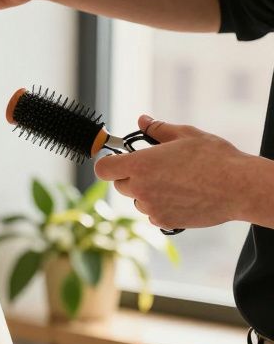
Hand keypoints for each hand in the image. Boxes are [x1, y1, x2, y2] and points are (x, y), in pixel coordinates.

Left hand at [94, 115, 258, 228]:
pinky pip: (152, 214)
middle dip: (131, 175)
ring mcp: (151, 208)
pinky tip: (182, 196)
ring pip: (137, 200)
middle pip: (120, 184)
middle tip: (155, 167)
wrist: (240, 187)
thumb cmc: (215, 158)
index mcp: (141, 165)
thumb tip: (143, 121)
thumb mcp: (186, 135)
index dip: (108, 163)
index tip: (118, 159)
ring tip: (175, 181)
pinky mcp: (164, 222)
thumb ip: (158, 129)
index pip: (103, 168)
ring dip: (147, 192)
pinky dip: (161, 206)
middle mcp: (141, 188)